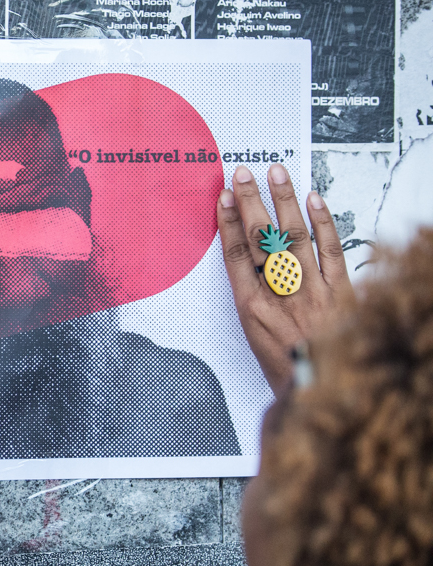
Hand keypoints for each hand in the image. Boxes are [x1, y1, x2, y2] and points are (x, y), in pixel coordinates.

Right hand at [218, 163, 354, 393]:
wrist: (327, 393)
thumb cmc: (289, 375)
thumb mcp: (258, 346)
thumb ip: (255, 311)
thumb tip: (250, 281)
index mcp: (252, 310)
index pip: (235, 256)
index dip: (227, 223)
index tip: (223, 197)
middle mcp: (279, 295)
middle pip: (260, 239)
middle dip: (250, 202)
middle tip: (243, 174)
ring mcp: (312, 290)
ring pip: (293, 237)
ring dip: (283, 200)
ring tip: (277, 172)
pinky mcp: (342, 291)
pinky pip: (332, 250)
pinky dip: (324, 222)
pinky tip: (315, 198)